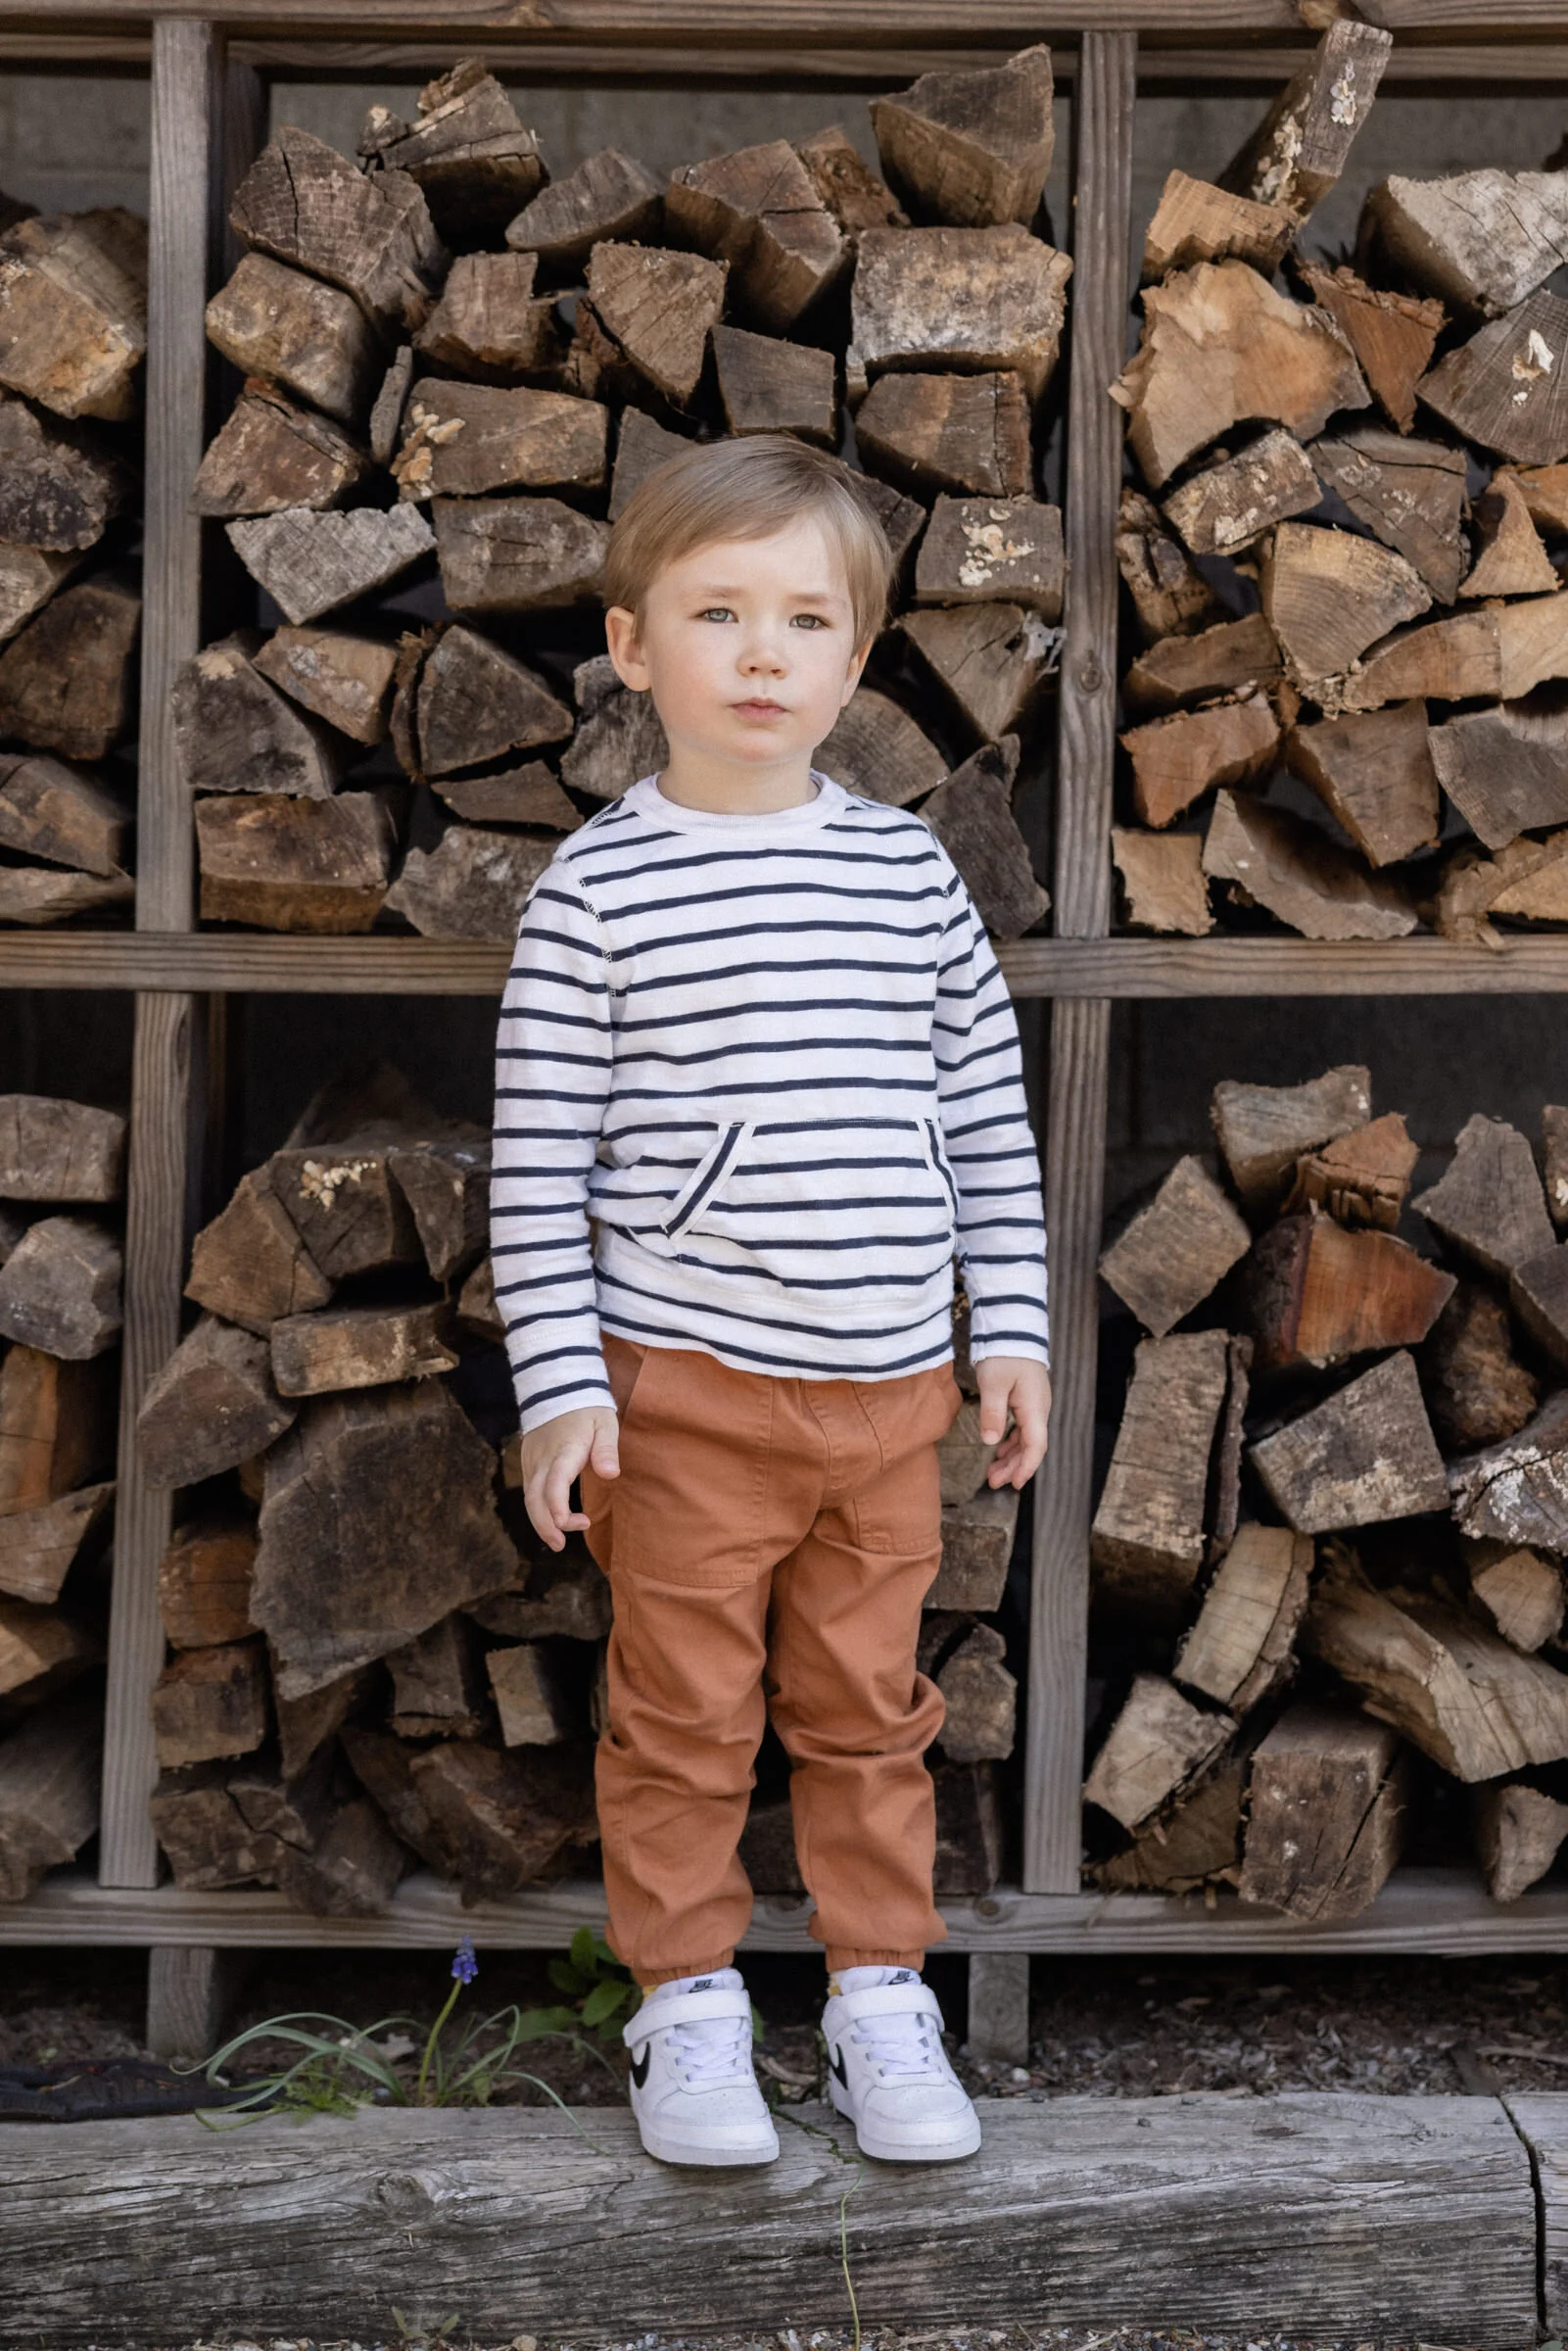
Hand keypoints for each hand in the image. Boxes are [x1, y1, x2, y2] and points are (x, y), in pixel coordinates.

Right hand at [520, 1405, 619, 1550]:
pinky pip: (529, 1491)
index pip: (554, 1483)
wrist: (557, 1388)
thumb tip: (610, 1474)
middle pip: (535, 1498)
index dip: (557, 1507)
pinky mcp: (528, 1463)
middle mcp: (542, 1459)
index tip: (568, 1524)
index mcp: (564, 1450)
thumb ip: (607, 1448)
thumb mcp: (605, 1422)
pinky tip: (552, 1520)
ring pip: (529, 1498)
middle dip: (545, 1525)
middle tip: (560, 1545)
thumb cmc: (587, 1408)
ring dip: (541, 1521)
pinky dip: (538, 1509)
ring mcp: (532, 1461)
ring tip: (559, 1541)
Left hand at [974, 1356, 1051, 1488]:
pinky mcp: (1027, 1400)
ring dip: (1011, 1457)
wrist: (1012, 1328)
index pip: (1036, 1446)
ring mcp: (1034, 1405)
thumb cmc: (1003, 1353)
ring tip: (993, 1472)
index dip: (1026, 1467)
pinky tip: (999, 1449)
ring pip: (1027, 1439)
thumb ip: (993, 1413)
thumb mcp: (993, 1384)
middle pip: (1031, 1447)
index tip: (1014, 1484)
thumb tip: (991, 1442)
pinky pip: (1023, 1428)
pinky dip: (1011, 1442)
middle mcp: (1039, 1409)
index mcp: (1035, 1408)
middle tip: (994, 1482)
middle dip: (1014, 1467)